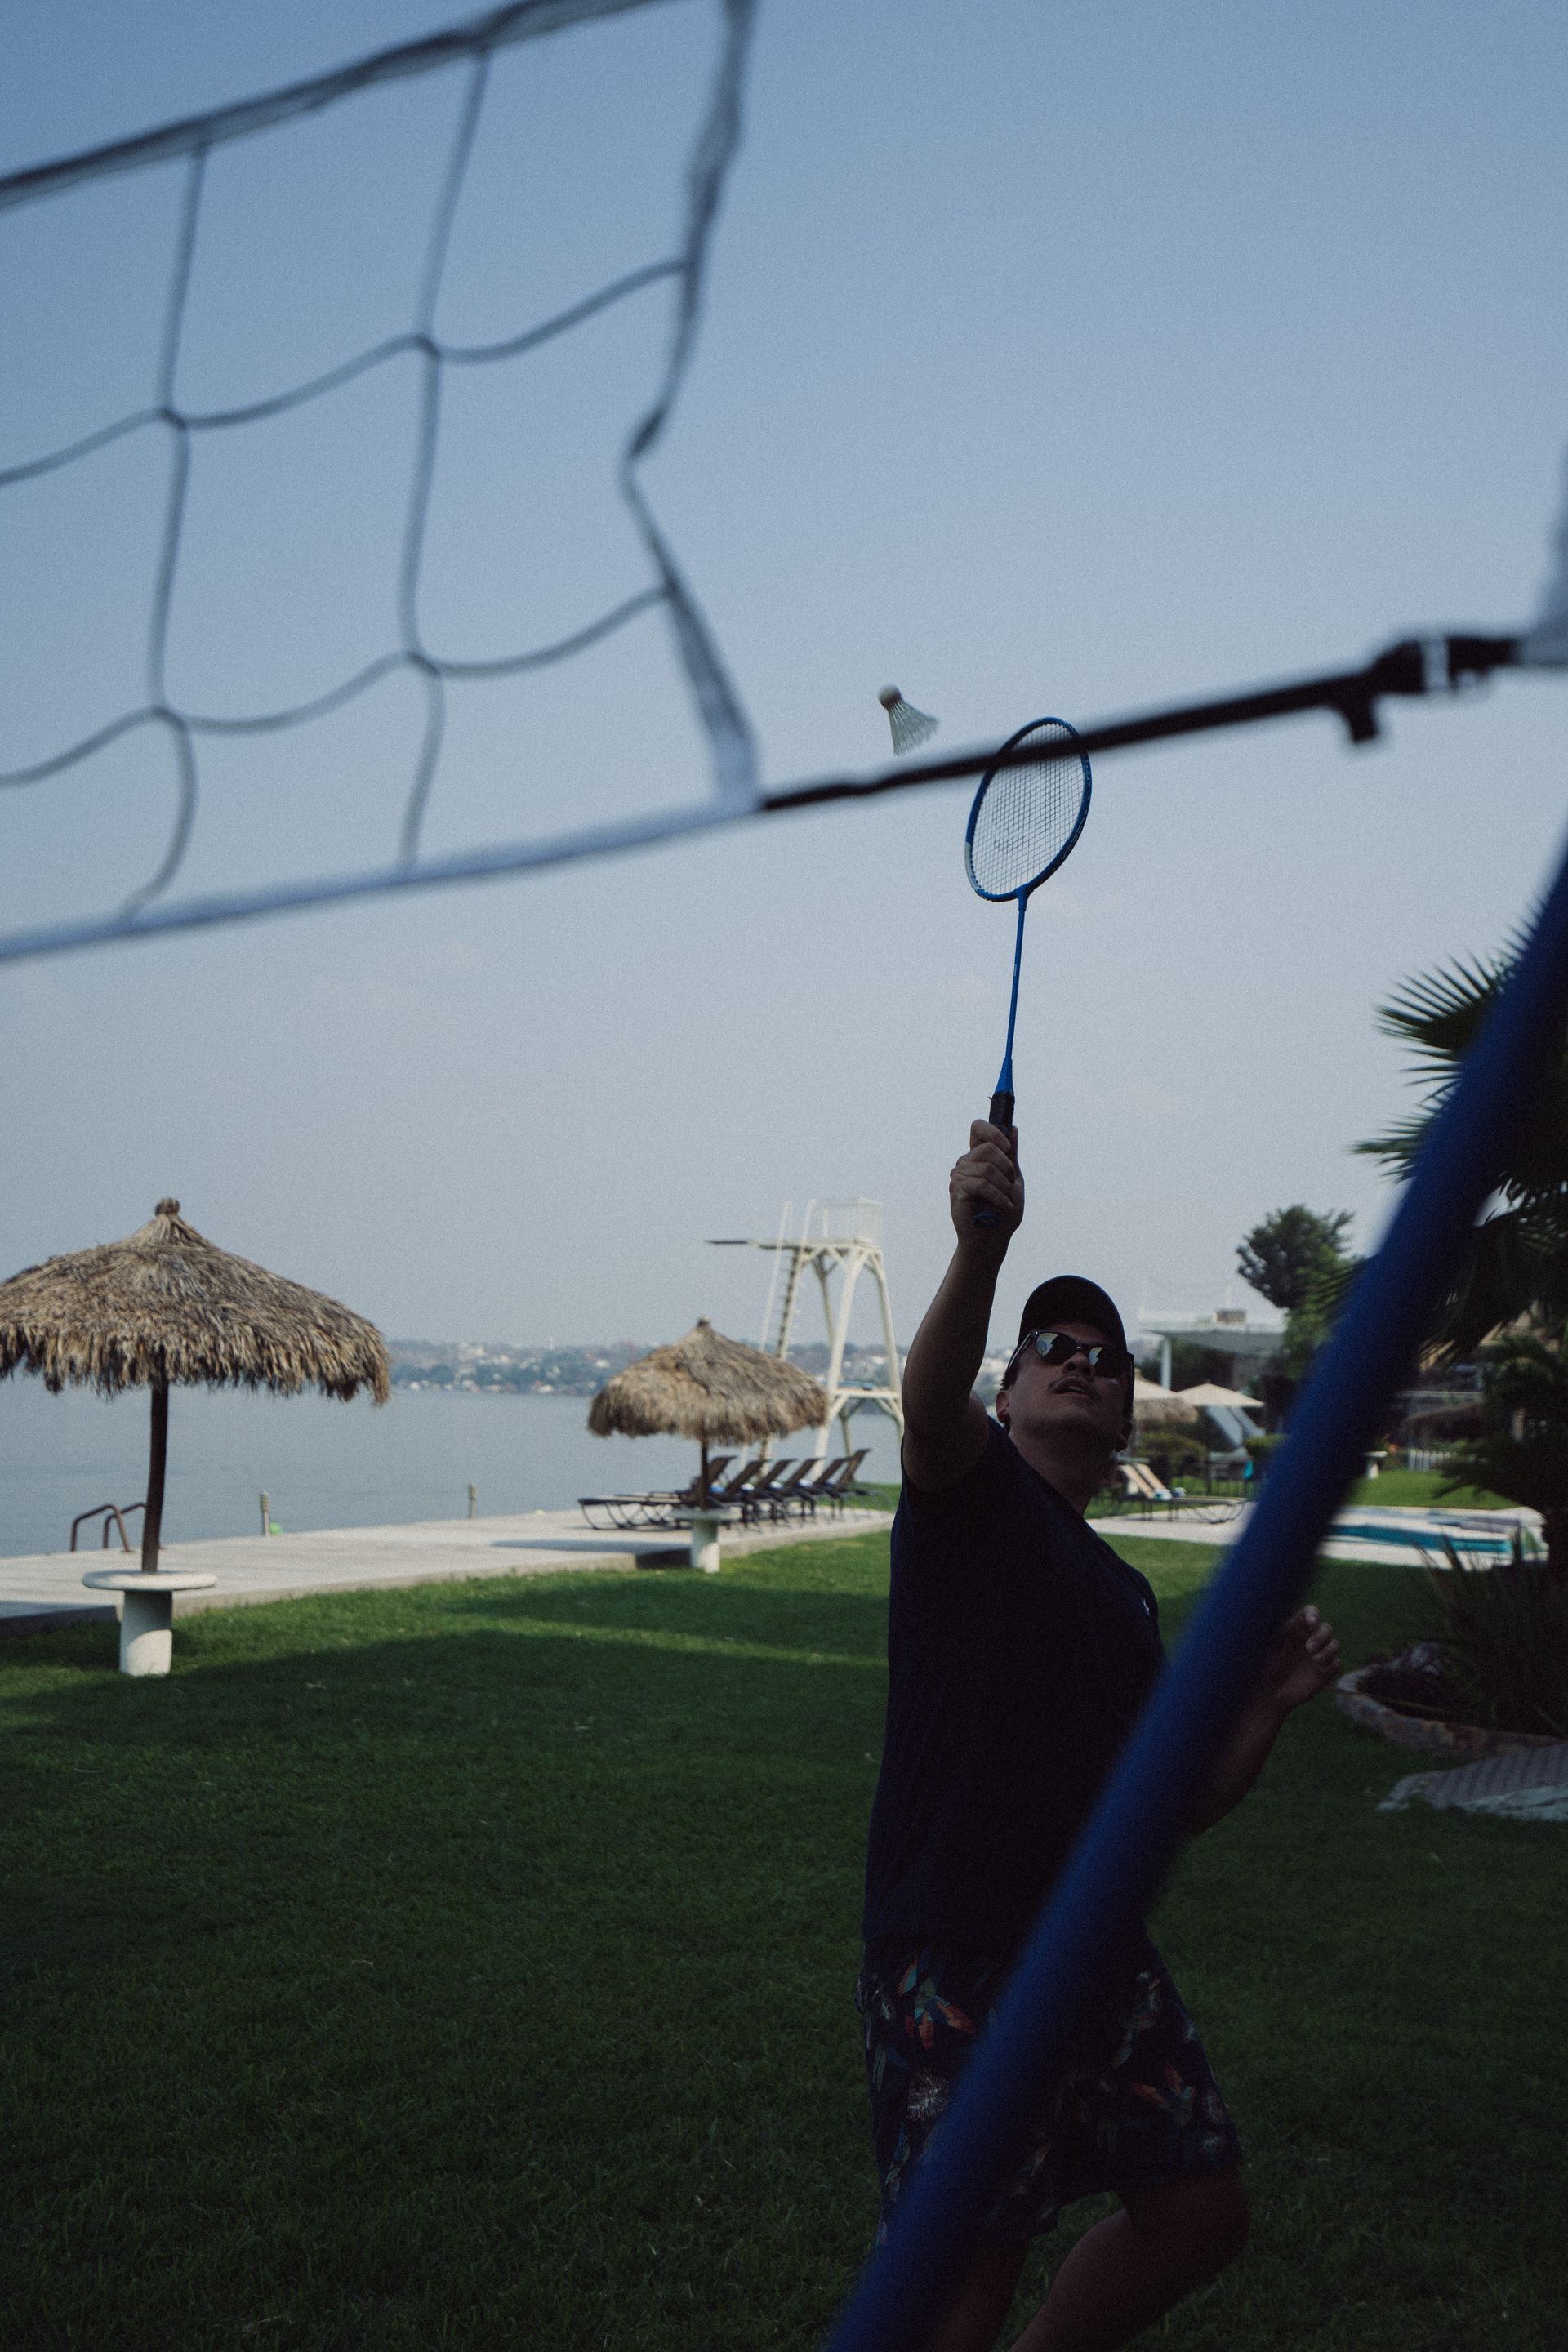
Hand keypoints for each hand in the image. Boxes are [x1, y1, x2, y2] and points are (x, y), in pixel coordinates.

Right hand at [950, 1119, 1022, 1243]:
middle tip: (1010, 1187)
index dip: (993, 1131)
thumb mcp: (1013, 1180)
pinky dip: (998, 1196)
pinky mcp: (956, 1190)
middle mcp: (965, 1163)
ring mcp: (958, 1176)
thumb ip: (1011, 1156)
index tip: (1008, 1148)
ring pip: (988, 1168)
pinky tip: (1003, 1206)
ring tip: (1005, 1201)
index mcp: (978, 1158)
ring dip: (1004, 1187)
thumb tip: (1012, 1128)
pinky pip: (982, 1183)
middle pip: (989, 1148)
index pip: (978, 1128)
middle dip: (1007, 1169)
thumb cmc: (1003, 1213)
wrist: (993, 1241)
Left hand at [1257, 1605, 1339, 1716]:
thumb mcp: (1268, 1647)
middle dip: (1321, 1635)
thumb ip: (1281, 1632)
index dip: (1313, 1614)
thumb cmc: (1263, 1668)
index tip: (1310, 1622)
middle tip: (1308, 1648)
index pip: (1310, 1614)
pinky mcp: (1324, 1672)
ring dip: (1328, 1649)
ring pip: (1335, 1644)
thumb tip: (1291, 1618)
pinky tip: (1320, 1668)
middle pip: (1326, 1628)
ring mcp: (1318, 1657)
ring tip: (1315, 1659)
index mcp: (1295, 1631)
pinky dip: (1332, 1663)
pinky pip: (1337, 1663)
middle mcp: (1309, 1641)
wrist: (1268, 1694)